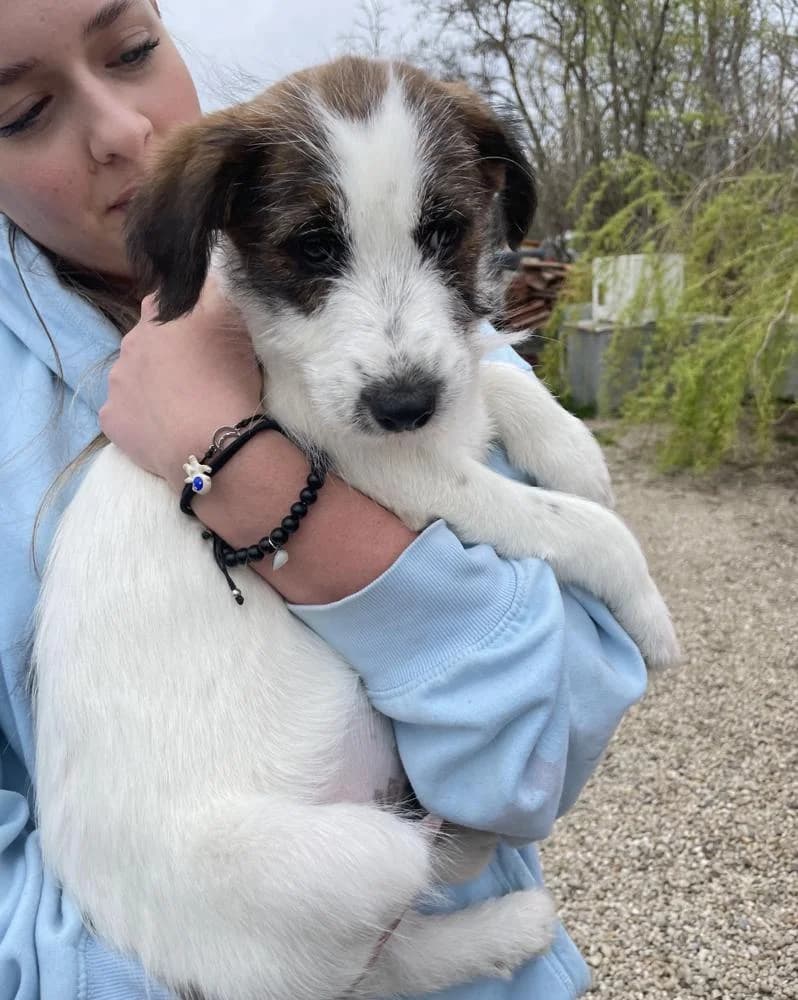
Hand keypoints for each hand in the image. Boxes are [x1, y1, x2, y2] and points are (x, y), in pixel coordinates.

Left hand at [100, 275, 262, 488]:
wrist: (214, 443)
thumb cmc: (227, 377)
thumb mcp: (233, 320)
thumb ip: (217, 287)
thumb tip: (207, 265)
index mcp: (155, 318)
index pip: (160, 303)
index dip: (180, 317)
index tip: (200, 335)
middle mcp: (127, 345)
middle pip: (143, 343)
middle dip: (163, 354)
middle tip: (196, 376)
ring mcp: (115, 385)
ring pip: (130, 378)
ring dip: (150, 386)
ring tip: (181, 406)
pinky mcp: (111, 422)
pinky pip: (123, 414)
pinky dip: (140, 419)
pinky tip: (164, 428)